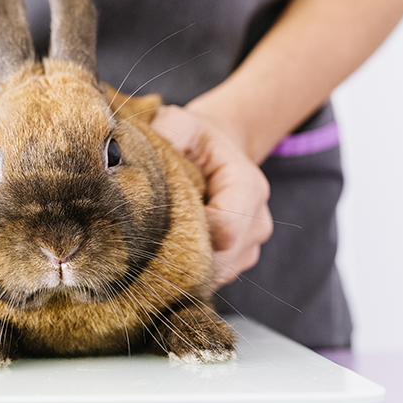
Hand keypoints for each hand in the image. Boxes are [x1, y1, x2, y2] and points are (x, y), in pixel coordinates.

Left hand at [151, 104, 272, 287]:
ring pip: (215, 275)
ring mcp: (250, 248)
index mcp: (249, 187)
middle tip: (149, 234)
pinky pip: (211, 280)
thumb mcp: (182, 123)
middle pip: (219, 259)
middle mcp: (258, 223)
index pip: (224, 230)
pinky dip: (188, 271)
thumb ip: (169, 129)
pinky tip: (171, 249)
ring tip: (161, 238)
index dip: (187, 230)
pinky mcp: (237, 263)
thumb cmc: (196, 140)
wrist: (216, 155)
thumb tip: (144, 145)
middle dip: (181, 252)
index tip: (160, 216)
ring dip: (184, 264)